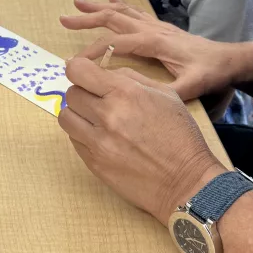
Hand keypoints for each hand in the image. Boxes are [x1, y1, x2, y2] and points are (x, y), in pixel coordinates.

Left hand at [59, 58, 224, 222]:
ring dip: (78, 115)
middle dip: (83, 93)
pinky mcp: (94, 162)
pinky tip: (102, 138)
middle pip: (71, 93)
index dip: (78, 69)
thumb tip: (103, 72)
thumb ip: (130, 78)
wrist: (186, 183)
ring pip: (66, 117)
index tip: (84, 73)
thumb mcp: (165, 95)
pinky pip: (74, 140)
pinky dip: (82, 135)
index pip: (78, 71)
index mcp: (126, 93)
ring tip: (95, 119)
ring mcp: (98, 141)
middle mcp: (108, 115)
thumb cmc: (180, 136)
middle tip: (98, 100)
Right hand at [60, 0, 240, 100]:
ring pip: (121, 12)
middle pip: (113, 19)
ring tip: (78, 2)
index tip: (75, 62)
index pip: (115, 43)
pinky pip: (134, 12)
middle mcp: (152, 29)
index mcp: (154, 43)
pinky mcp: (160, 27)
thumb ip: (168, 93)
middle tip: (63, 18)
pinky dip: (119, 4)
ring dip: (98, 7)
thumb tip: (138, 97)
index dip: (93, 51)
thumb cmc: (212, 74)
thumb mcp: (192, 87)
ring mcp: (156, 26)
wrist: (231, 60)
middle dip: (87, 18)